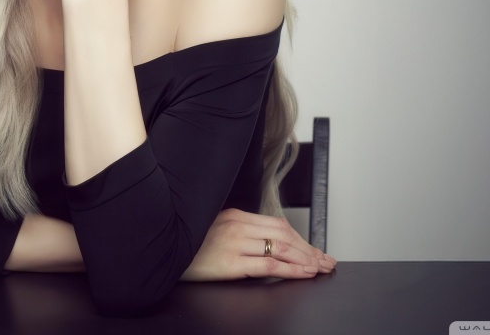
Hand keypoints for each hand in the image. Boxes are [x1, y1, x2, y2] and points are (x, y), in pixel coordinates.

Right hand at [181, 208, 336, 280]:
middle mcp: (237, 225)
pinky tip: (303, 274)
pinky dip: (291, 269)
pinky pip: (269, 265)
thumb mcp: (214, 229)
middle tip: (326, 260)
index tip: (314, 249)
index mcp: (235, 215)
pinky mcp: (231, 263)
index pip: (277, 224)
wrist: (163, 250)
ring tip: (320, 268)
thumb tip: (262, 243)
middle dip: (309, 249)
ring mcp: (235, 243)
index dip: (300, 238)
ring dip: (306, 259)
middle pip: (284, 235)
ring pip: (281, 248)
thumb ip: (238, 232)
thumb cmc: (188, 245)